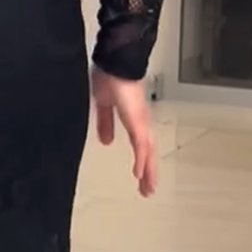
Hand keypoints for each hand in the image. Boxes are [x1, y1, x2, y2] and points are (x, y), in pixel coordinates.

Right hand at [91, 66, 156, 197]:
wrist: (115, 61)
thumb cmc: (110, 75)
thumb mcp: (103, 104)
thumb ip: (105, 122)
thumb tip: (106, 141)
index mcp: (132, 118)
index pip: (140, 144)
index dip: (141, 160)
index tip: (139, 176)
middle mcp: (140, 122)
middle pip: (148, 152)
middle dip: (148, 171)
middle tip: (147, 190)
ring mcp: (140, 122)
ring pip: (148, 152)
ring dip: (148, 171)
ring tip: (148, 189)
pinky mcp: (137, 121)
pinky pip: (141, 145)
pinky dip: (142, 160)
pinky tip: (140, 174)